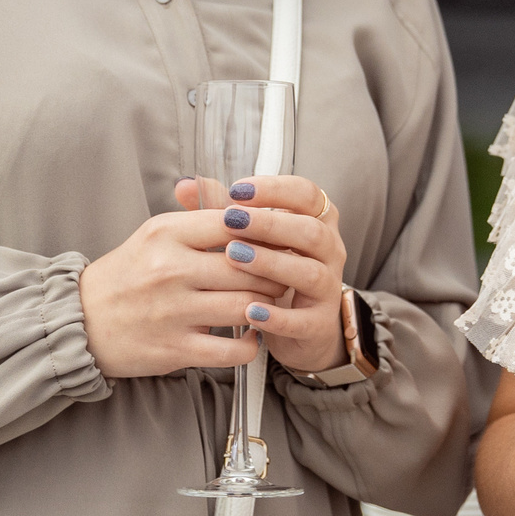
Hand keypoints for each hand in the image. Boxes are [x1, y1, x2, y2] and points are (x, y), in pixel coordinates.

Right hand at [80, 174, 343, 377]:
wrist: (80, 322)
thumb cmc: (125, 276)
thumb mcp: (154, 235)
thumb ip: (199, 218)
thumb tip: (246, 204)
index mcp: (166, 234)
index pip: (234, 222)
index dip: (265, 230)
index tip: (279, 238)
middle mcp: (170, 270)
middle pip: (249, 265)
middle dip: (275, 271)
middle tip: (283, 274)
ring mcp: (174, 312)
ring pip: (247, 306)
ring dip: (268, 306)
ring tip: (270, 303)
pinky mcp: (175, 349)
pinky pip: (232, 349)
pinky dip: (251, 343)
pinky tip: (250, 334)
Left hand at [203, 174, 347, 374]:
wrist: (295, 328)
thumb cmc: (268, 274)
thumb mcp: (249, 238)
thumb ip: (221, 212)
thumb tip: (185, 187)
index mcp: (315, 222)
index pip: (307, 195)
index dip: (276, 189)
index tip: (238, 191)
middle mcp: (329, 252)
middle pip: (311, 231)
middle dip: (271, 224)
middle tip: (232, 220)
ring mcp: (327, 289)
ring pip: (310, 272)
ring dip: (273, 263)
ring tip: (236, 258)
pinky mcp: (319, 324)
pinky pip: (304, 320)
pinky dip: (279, 317)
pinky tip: (250, 311)